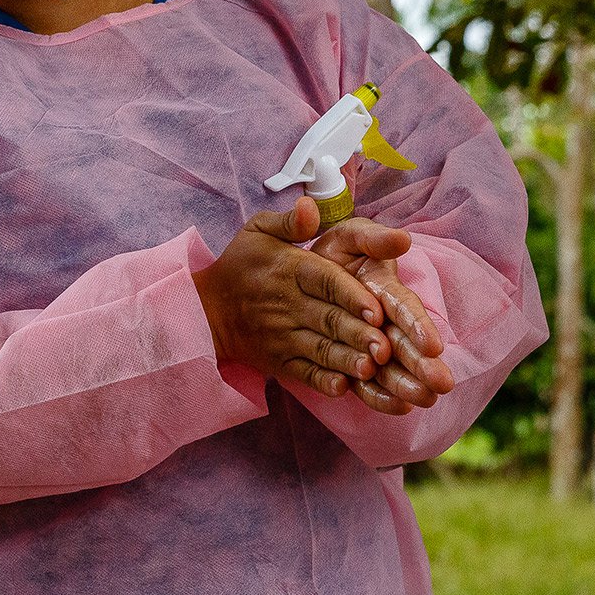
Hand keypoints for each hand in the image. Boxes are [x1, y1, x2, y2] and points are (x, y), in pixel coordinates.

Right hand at [192, 197, 395, 398]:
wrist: (206, 309)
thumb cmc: (240, 265)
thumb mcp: (257, 231)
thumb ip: (289, 221)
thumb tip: (310, 206)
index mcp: (289, 270)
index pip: (325, 281)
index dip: (351, 296)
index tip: (378, 308)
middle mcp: (287, 305)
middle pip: (329, 319)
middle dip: (359, 334)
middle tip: (387, 347)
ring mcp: (283, 336)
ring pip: (321, 349)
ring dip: (347, 360)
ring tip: (373, 368)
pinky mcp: (280, 361)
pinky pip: (304, 373)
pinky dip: (323, 382)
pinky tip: (344, 388)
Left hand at [309, 217, 454, 413]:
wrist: (303, 271)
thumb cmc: (334, 250)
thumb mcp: (350, 236)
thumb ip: (372, 238)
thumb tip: (402, 239)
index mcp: (383, 288)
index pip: (403, 307)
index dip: (417, 324)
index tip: (432, 345)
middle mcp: (380, 318)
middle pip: (402, 342)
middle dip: (421, 363)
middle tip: (441, 384)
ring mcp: (367, 342)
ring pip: (388, 366)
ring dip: (405, 383)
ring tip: (424, 400)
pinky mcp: (350, 360)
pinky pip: (365, 382)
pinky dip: (379, 395)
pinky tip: (397, 408)